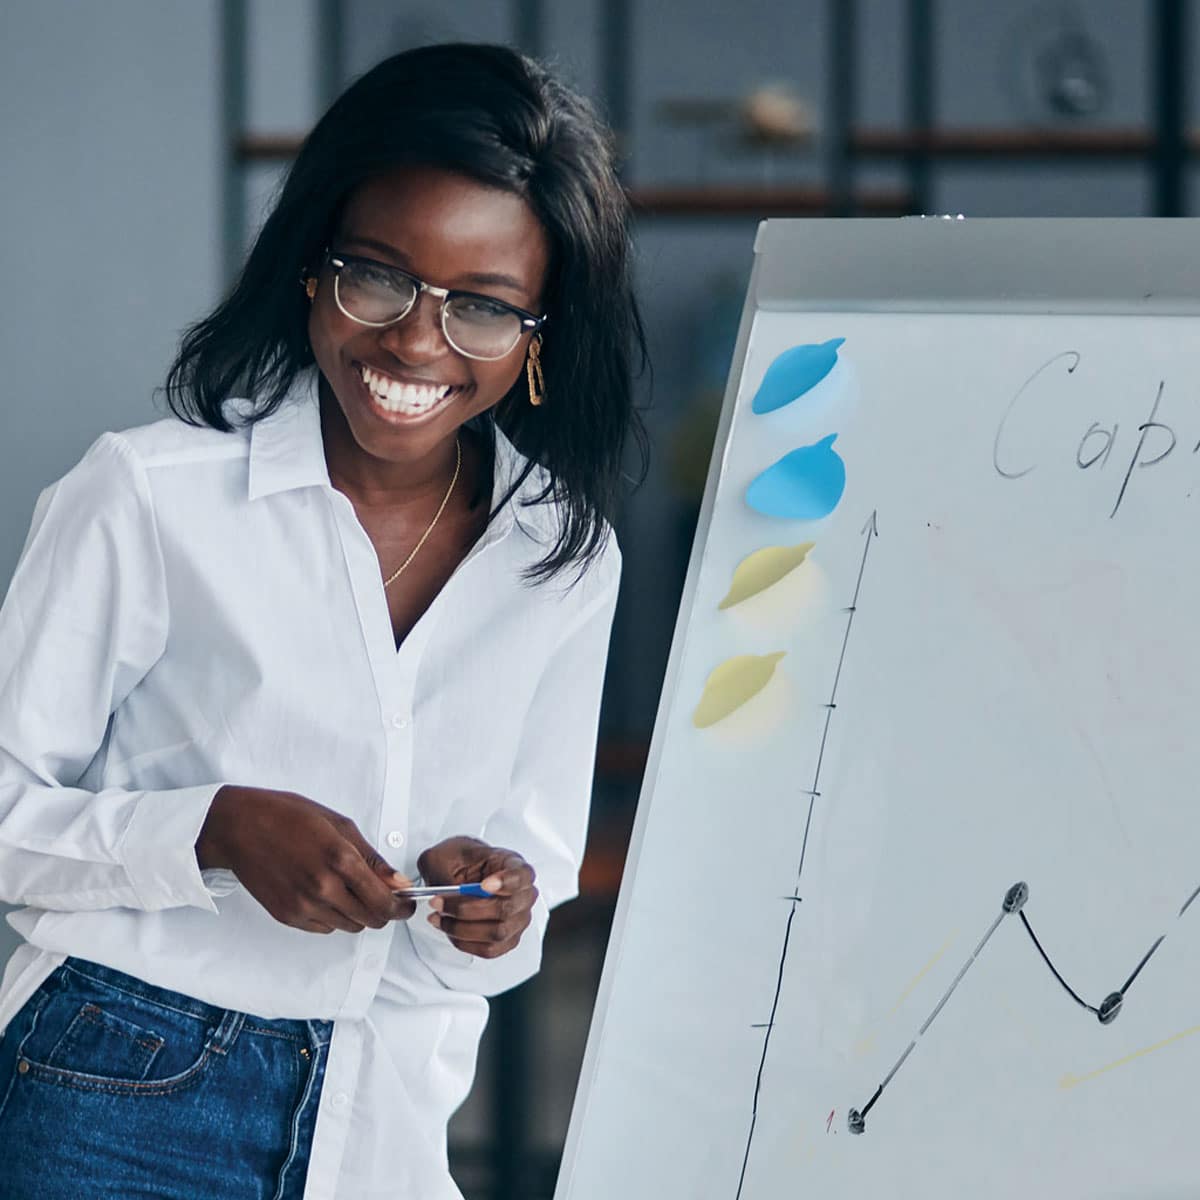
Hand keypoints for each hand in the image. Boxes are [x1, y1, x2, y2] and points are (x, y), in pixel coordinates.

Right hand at [195, 785, 416, 933]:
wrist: (239, 827)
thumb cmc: (289, 817)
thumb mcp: (339, 824)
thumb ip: (372, 858)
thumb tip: (398, 882)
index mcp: (339, 859)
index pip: (384, 901)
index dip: (402, 906)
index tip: (407, 903)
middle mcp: (322, 888)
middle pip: (370, 920)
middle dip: (383, 911)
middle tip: (384, 896)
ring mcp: (302, 906)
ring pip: (349, 926)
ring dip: (358, 914)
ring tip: (350, 889)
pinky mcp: (287, 916)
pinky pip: (324, 928)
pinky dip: (334, 916)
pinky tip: (327, 894)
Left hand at [417, 836, 537, 958]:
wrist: (455, 872)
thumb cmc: (457, 861)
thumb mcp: (445, 856)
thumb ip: (448, 874)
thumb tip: (447, 895)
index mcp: (512, 863)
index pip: (522, 875)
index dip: (506, 882)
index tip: (484, 885)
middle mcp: (522, 892)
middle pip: (506, 909)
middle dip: (467, 910)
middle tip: (440, 903)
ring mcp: (518, 918)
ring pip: (497, 933)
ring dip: (462, 929)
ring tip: (440, 918)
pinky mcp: (508, 939)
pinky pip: (490, 949)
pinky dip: (466, 942)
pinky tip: (450, 930)